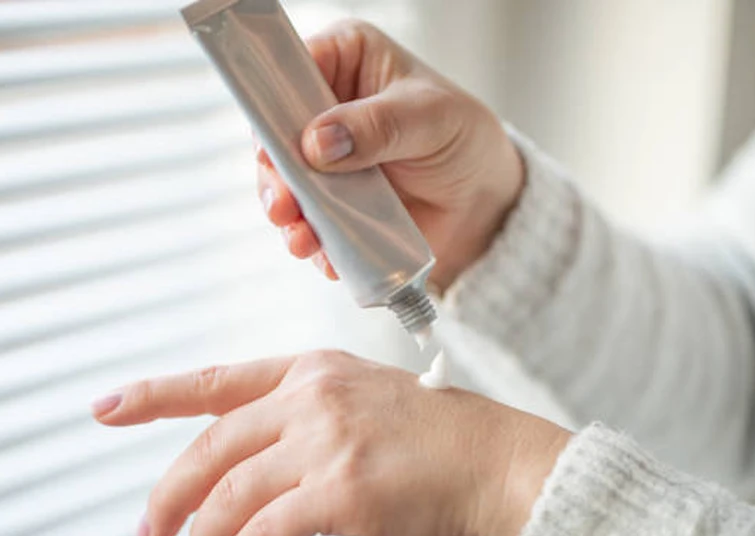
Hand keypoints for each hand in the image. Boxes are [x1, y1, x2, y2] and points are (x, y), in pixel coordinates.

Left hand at [93, 350, 569, 535]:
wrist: (493, 459)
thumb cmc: (432, 436)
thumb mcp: (358, 399)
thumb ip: (299, 421)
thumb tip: (246, 471)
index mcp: (310, 370)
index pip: (216, 381)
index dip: (154, 394)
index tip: (108, 406)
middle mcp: (311, 398)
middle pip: (211, 446)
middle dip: (170, 494)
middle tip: (151, 529)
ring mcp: (326, 440)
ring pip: (231, 492)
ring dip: (205, 535)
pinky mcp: (343, 489)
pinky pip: (267, 527)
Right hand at [256, 20, 524, 290]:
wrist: (483, 202)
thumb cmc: (463, 138)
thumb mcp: (430, 118)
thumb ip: (377, 126)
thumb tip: (318, 143)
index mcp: (345, 60)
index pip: (291, 69)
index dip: (274, 102)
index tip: (271, 143)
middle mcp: (323, 108)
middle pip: (275, 134)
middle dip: (274, 174)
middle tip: (282, 203)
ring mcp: (321, 162)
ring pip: (284, 184)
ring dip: (288, 215)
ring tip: (301, 239)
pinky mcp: (326, 204)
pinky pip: (307, 222)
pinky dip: (313, 242)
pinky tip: (325, 256)